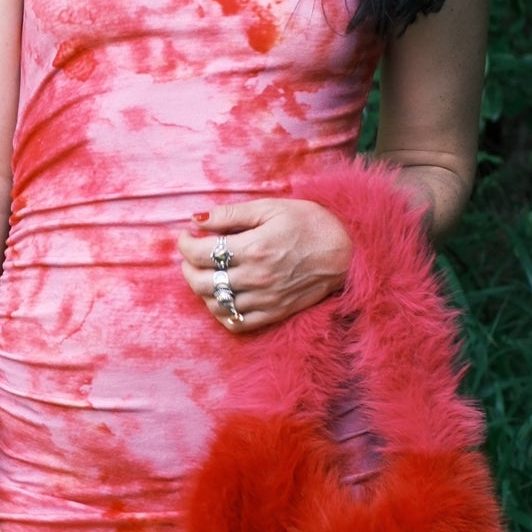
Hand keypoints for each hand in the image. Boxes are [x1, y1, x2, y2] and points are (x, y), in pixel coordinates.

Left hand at [176, 197, 351, 332]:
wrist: (346, 251)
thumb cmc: (309, 223)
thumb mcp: (270, 208)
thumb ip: (231, 214)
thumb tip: (196, 219)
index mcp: (253, 248)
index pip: (200, 253)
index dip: (184, 244)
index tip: (186, 236)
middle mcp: (256, 277)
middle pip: (200, 282)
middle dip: (187, 267)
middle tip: (191, 255)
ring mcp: (265, 299)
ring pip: (215, 304)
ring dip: (201, 290)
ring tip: (205, 273)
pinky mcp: (274, 313)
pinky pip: (236, 323)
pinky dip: (221, 312)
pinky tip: (222, 296)